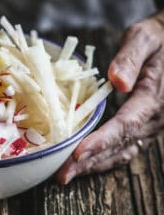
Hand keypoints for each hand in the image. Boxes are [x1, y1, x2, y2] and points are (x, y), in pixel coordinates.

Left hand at [57, 10, 163, 183]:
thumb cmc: (156, 39)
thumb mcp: (144, 38)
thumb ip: (130, 58)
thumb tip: (117, 82)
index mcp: (154, 99)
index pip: (124, 125)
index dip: (101, 141)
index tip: (77, 153)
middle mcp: (154, 119)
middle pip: (118, 145)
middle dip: (89, 162)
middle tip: (61, 175)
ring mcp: (151, 126)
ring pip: (121, 152)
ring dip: (94, 166)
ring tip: (67, 175)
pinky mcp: (144, 127)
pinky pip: (124, 148)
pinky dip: (104, 159)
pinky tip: (86, 166)